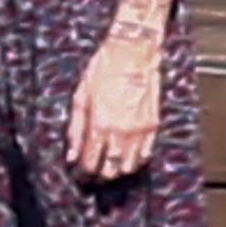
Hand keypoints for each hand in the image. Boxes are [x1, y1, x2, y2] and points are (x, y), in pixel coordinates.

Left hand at [67, 34, 160, 180]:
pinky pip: (145, 154)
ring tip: (109, 168)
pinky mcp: (153, 125)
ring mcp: (140, 131)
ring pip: (129, 166)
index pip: (91, 163)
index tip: (79, 173)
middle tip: (93, 174)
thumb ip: (76, 129)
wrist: (133, 51)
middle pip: (110, 169)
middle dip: (100, 175)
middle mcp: (121, 133)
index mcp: (100, 126)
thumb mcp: (80, 96)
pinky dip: (136, 160)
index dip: (84, 172)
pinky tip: (128, 159)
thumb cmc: (104, 69)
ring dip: (118, 170)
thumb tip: (71, 155)